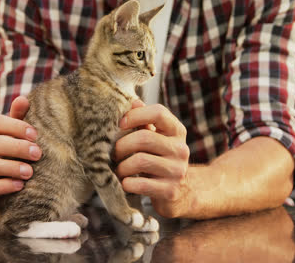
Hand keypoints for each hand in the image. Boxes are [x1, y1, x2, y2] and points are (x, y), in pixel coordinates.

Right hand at [0, 96, 41, 211]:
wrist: (2, 193)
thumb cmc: (10, 159)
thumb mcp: (14, 138)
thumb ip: (17, 119)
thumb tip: (22, 99)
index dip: (15, 126)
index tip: (35, 135)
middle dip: (17, 147)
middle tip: (38, 154)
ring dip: (11, 167)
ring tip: (30, 172)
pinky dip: (4, 185)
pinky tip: (20, 186)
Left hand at [115, 100, 190, 217]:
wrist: (182, 193)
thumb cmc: (159, 160)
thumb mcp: (156, 137)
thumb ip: (144, 120)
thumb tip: (133, 101)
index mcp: (176, 131)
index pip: (158, 112)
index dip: (135, 115)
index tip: (119, 124)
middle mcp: (180, 149)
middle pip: (144, 138)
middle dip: (121, 146)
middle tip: (113, 154)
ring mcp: (177, 171)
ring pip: (140, 161)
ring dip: (122, 167)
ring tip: (118, 170)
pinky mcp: (170, 191)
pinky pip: (141, 184)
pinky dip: (127, 183)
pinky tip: (125, 183)